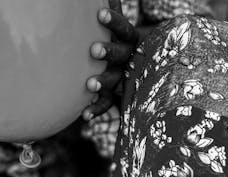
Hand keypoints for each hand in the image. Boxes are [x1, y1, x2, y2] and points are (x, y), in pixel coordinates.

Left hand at [84, 0, 138, 119]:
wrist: (143, 67)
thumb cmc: (123, 40)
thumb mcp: (122, 27)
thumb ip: (113, 10)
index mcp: (131, 40)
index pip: (124, 28)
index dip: (113, 21)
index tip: (99, 14)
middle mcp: (130, 59)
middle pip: (121, 54)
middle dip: (108, 52)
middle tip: (93, 49)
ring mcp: (125, 78)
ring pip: (115, 80)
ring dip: (103, 82)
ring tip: (88, 85)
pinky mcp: (117, 94)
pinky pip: (108, 102)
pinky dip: (97, 109)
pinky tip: (84, 116)